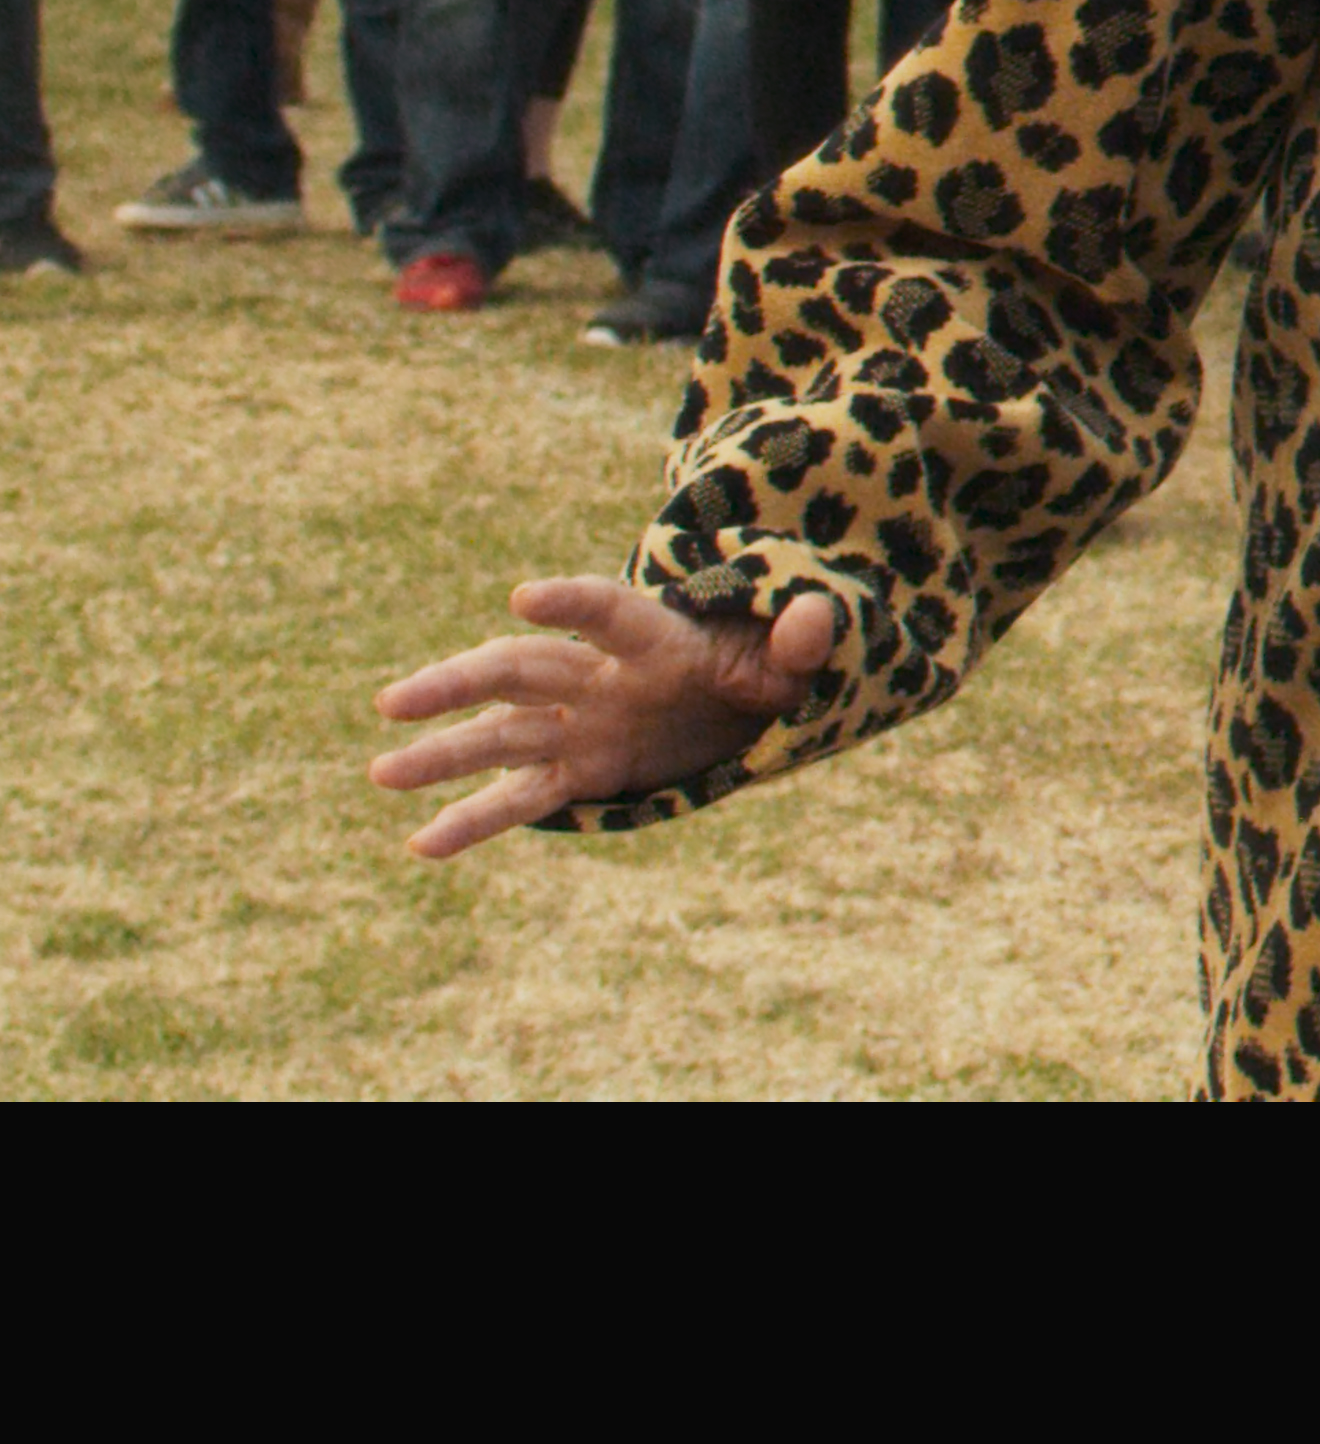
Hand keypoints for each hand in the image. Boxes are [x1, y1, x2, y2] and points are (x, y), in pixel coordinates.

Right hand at [371, 580, 842, 856]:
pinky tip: (422, 846)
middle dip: (459, 682)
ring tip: (381, 774)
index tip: (523, 597)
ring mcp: (580, 726)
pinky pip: (521, 798)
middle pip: (521, 671)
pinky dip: (474, 821)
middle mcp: (600, 678)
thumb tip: (813, 622)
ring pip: (501, 735)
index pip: (608, 612)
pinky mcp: (578, 771)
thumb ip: (804, 640)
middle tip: (392, 702)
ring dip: (443, 754)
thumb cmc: (765, 669)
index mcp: (654, 639)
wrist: (742, 702)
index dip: (571, 603)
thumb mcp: (795, 659)